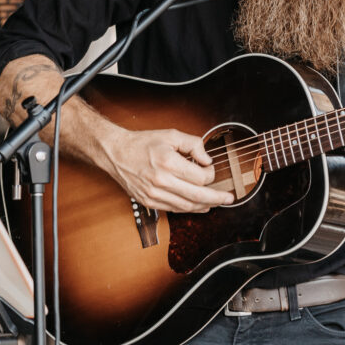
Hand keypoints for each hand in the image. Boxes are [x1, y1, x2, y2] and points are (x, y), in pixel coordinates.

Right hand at [102, 128, 234, 213]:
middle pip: (197, 196)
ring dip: (204, 206)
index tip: (209, 168)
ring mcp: (154, 194)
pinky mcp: (148, 201)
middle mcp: (161, 181)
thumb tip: (207, 160)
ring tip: (216, 203)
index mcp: (168, 163)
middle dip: (217, 198)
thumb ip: (193, 144)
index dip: (210, 174)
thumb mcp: (171, 135)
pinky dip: (188, 209)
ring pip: (186, 206)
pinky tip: (197, 206)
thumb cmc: (142, 143)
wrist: (116, 153)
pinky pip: (174, 209)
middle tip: (229, 199)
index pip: (200, 177)